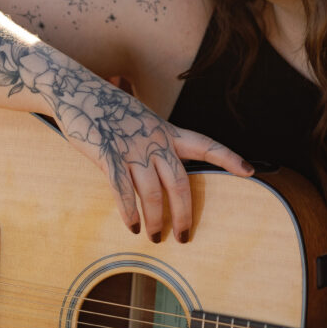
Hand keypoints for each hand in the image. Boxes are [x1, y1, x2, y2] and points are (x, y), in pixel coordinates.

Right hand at [54, 83, 253, 242]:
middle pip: (180, 182)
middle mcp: (154, 139)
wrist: (76, 90)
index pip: (204, 145)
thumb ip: (155, 139)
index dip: (228, 158)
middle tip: (184, 237)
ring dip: (155, 220)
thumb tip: (165, 166)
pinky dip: (128, 211)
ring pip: (152, 193)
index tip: (250, 171)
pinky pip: (122, 190)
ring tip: (153, 237)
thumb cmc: (109, 108)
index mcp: (166, 130)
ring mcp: (130, 147)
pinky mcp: (107, 154)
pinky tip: (131, 226)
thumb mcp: (141, 119)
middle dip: (185, 214)